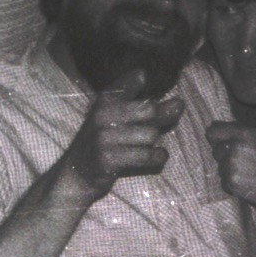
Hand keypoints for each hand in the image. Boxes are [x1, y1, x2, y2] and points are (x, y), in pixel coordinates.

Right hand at [62, 70, 183, 198]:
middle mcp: (102, 115)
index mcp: (104, 101)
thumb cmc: (103, 144)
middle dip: (158, 121)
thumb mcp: (114, 118)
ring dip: (154, 143)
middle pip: (149, 110)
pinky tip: (156, 157)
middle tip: (154, 130)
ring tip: (147, 147)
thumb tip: (180, 103)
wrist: (76, 175)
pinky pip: (146, 155)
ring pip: (150, 135)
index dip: (140, 81)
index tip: (146, 83)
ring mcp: (104, 138)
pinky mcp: (108, 159)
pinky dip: (158, 157)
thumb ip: (144, 108)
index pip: (129, 82)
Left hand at [206, 121, 255, 219]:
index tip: (220, 141)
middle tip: (245, 161)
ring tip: (251, 173)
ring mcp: (231, 166)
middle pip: (216, 150)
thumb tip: (222, 123)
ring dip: (230, 170)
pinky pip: (224, 181)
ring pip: (220, 166)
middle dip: (226, 155)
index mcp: (245, 133)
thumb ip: (247, 130)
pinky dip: (233, 184)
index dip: (217, 136)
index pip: (213, 131)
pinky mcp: (230, 183)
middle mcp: (235, 147)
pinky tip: (250, 183)